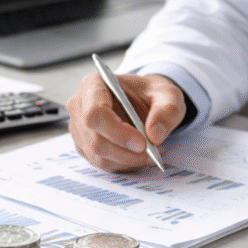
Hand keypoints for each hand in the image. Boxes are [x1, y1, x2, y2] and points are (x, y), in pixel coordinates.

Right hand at [66, 71, 185, 171]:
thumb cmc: (150, 93)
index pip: (95, 113)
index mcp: (94, 84)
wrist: (144, 101)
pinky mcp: (84, 145)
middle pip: (96, 139)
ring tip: (152, 152)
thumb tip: (155, 134)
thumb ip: (167, 110)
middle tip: (154, 152)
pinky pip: (101, 163)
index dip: (117, 132)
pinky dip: (124, 164)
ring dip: (129, 160)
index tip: (143, 143)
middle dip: (127, 152)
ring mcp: (79, 127)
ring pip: (99, 156)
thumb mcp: (168, 95)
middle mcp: (80, 105)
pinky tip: (139, 155)